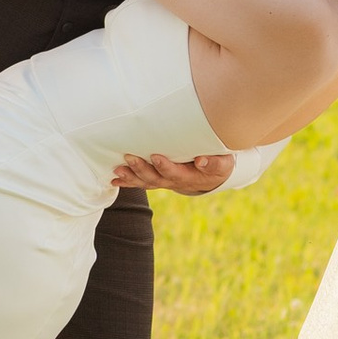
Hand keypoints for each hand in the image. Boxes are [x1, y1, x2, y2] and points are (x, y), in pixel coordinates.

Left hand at [114, 149, 238, 195]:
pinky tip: (114, 179)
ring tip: (117, 171)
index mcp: (189, 177)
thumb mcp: (223, 163)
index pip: (175, 173)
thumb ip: (214, 163)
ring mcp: (164, 181)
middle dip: (141, 169)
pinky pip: (141, 182)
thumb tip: (201, 161)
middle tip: (129, 157)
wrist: (213, 173)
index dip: (165, 167)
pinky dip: (127, 181)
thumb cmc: (218, 163)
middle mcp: (174, 182)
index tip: (155, 156)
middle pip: (155, 179)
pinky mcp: (158, 178)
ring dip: (130, 177)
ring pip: (145, 182)